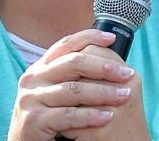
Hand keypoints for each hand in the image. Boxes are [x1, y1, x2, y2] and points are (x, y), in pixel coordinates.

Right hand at [7, 29, 150, 140]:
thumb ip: (72, 75)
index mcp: (40, 67)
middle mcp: (33, 78)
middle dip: (103, 67)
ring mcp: (31, 99)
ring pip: (73, 90)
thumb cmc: (48, 117)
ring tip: (125, 96)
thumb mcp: (56, 91)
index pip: (65, 45)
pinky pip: (68, 115)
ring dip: (103, 92)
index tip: (112, 38)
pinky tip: (107, 117)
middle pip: (72, 63)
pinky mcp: (34, 120)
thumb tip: (107, 58)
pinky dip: (90, 116)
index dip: (89, 38)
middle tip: (127, 73)